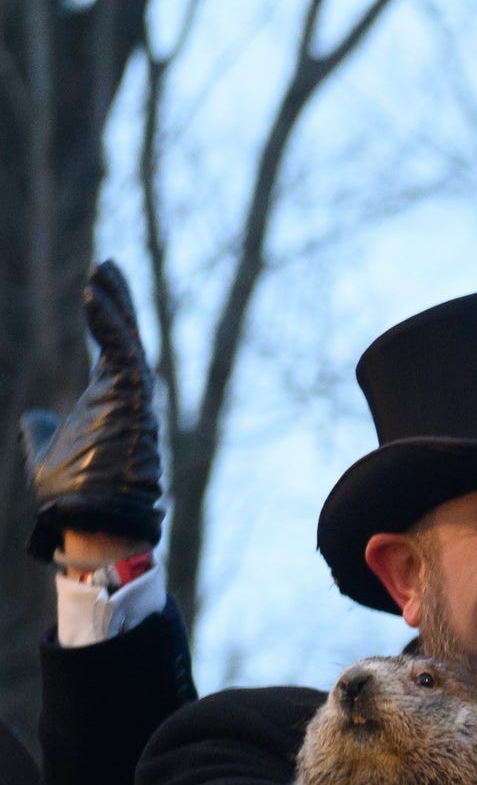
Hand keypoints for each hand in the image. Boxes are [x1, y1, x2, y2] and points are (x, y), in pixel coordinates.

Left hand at [26, 260, 162, 561]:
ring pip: (130, 343)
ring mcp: (134, 401)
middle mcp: (127, 398)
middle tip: (107, 266)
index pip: (116, 351)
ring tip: (100, 272)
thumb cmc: (71, 493)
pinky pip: (125, 355)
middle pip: (128, 338)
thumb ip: (42, 430)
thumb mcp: (45, 453)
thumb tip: (34, 417)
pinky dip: (112, 326)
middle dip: (119, 301)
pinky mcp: (132, 404)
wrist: (84, 518)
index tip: (96, 286)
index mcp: (110, 403)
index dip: (108, 318)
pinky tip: (94, 298)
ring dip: (116, 305)